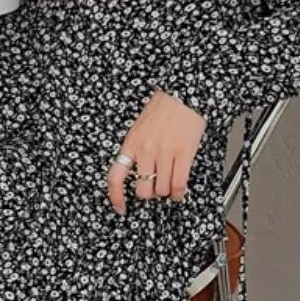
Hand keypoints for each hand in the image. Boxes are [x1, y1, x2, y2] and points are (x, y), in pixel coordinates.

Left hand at [107, 90, 206, 215]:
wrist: (183, 93)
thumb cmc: (163, 107)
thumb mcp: (140, 127)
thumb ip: (137, 149)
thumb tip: (139, 172)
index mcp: (131, 143)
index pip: (116, 176)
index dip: (116, 196)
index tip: (120, 207)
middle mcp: (146, 150)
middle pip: (143, 189)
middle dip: (149, 193)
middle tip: (155, 188)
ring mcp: (165, 152)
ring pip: (162, 189)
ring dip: (166, 192)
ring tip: (170, 185)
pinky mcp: (183, 153)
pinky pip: (179, 184)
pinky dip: (179, 193)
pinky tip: (179, 191)